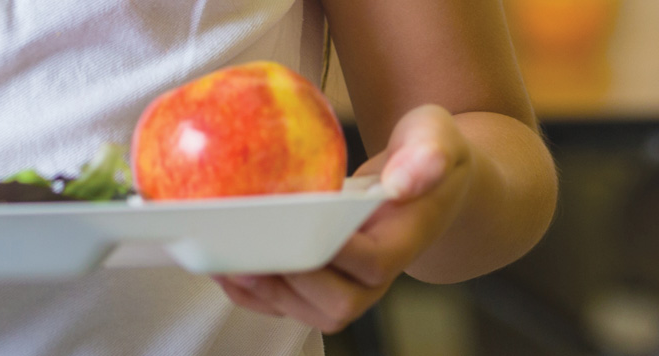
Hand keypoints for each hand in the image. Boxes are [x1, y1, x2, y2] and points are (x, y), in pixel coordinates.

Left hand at [213, 105, 473, 331]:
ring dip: (262, 290)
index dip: (333, 255)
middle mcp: (376, 276)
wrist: (422, 182)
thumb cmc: (424, 152)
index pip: (371, 263)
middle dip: (288, 281)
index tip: (295, 230)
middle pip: (334, 300)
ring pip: (303, 309)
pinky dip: (250, 291)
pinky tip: (222, 266)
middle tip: (246, 254)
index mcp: (404, 240)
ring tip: (223, 260)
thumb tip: (404, 179)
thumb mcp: (436, 135)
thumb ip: (428, 151)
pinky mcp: (320, 284)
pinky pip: (283, 302)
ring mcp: (348, 285)